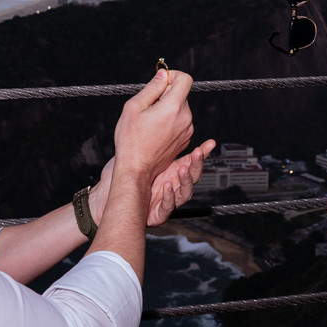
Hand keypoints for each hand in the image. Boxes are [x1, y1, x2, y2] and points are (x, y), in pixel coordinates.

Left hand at [91, 138, 215, 226]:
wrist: (116, 196)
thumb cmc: (129, 174)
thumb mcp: (143, 151)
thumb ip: (155, 134)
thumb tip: (161, 113)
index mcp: (171, 171)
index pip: (190, 161)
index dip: (201, 153)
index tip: (210, 143)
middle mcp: (173, 185)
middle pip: (192, 177)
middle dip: (197, 165)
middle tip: (198, 153)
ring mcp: (167, 200)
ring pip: (184, 194)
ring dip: (185, 181)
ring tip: (182, 169)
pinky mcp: (158, 214)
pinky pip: (167, 207)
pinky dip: (169, 197)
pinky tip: (165, 187)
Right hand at [112, 67, 194, 181]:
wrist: (136, 168)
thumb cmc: (131, 140)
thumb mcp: (134, 107)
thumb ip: (152, 87)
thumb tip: (163, 74)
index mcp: (173, 107)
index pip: (185, 79)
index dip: (173, 76)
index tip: (161, 81)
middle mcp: (185, 118)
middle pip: (181, 94)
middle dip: (166, 94)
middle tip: (148, 106)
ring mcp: (186, 131)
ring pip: (180, 108)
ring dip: (167, 109)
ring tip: (150, 121)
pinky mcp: (184, 140)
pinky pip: (180, 121)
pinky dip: (170, 121)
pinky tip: (155, 130)